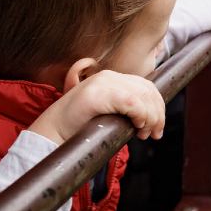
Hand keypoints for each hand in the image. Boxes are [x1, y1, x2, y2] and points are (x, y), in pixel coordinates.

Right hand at [30, 70, 165, 144]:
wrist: (52, 132)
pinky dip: (140, 115)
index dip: (157, 105)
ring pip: (142, 97)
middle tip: (155, 134)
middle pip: (147, 90)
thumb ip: (124, 108)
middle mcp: (109, 77)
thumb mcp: (106, 112)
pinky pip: (132, 102)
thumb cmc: (79, 126)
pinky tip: (137, 126)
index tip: (157, 126)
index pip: (145, 86)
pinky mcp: (99, 94)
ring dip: (150, 118)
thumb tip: (151, 119)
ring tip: (145, 134)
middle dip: (157, 113)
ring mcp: (103, 83)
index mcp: (111, 79)